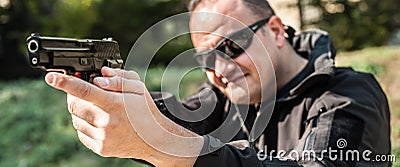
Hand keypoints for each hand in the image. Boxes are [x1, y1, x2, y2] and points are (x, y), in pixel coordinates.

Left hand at [44, 67, 201, 165]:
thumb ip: (119, 78)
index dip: (65, 82)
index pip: (85, 91)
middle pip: (74, 104)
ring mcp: (102, 137)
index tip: (50, 77)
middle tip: (85, 90)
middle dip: (73, 94)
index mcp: (115, 104)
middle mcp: (106, 122)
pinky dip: (85, 123)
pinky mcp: (99, 148)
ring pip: (75, 118)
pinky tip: (100, 121)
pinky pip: (81, 132)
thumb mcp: (138, 89)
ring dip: (80, 109)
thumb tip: (99, 76)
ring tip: (99, 108)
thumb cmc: (145, 111)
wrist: (154, 139)